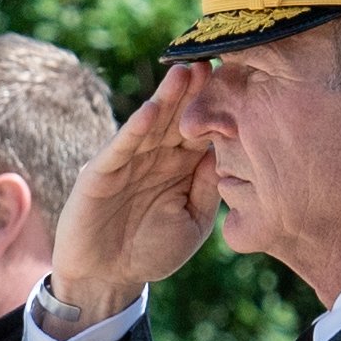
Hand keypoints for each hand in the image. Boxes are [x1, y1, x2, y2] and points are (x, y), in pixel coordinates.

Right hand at [45, 67, 224, 324]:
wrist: (107, 279)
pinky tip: (151, 109)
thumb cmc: (152, 251)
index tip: (240, 82)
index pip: (202, 129)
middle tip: (215, 61)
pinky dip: (135, 128)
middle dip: (195, 91)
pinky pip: (121, 147)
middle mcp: (155, 157)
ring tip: (185, 72)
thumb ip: (208, 188)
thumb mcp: (193, 221)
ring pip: (151, 124)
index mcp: (181, 166)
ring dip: (166, 98)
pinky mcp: (100, 173)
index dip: (217, 107)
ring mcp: (127, 162)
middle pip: (178, 117)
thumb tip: (228, 152)